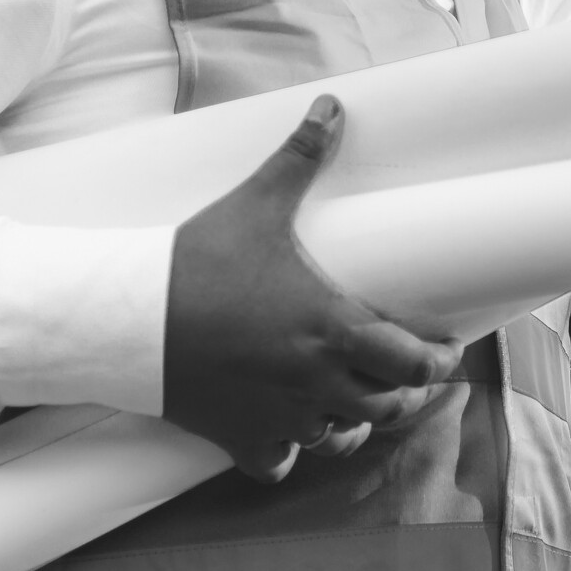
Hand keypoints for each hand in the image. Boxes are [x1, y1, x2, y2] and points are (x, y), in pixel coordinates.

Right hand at [163, 94, 462, 483]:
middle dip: (404, 389)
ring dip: (355, 419)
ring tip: (354, 394)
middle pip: (389, 405)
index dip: (439, 359)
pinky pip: (282, 464)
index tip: (443, 349)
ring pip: (343, 438)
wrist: (127, 316)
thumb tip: (331, 106)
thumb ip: (301, 157)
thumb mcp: (256, 203)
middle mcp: (315, 380)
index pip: (415, 362)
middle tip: (404, 369)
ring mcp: (279, 416)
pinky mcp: (240, 438)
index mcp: (332, 327)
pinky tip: (291, 427)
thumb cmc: (199, 259)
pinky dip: (293, 452)